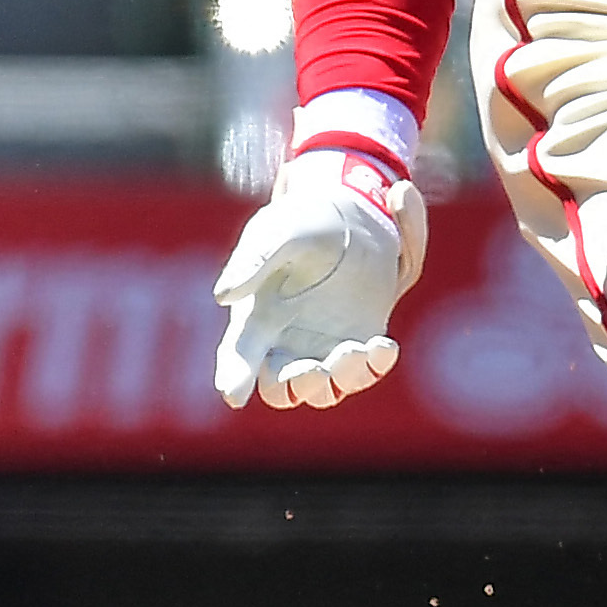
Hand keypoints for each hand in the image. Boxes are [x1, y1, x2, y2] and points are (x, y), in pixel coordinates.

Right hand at [213, 147, 423, 409]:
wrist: (352, 211)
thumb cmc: (302, 220)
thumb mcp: (276, 231)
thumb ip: (253, 260)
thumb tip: (223, 295)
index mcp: (257, 318)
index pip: (238, 357)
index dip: (232, 378)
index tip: (233, 395)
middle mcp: (289, 342)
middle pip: (283, 388)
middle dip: (297, 386)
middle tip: (312, 369)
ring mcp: (327, 346)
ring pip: (328, 388)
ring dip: (339, 378)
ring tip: (353, 349)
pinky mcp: (363, 341)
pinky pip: (367, 370)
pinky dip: (374, 366)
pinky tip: (382, 347)